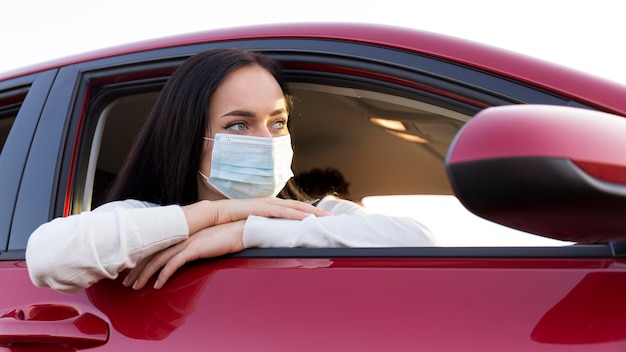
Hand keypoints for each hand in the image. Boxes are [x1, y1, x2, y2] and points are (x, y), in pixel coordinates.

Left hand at [124, 220, 244, 289]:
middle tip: (126, 282)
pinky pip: (174, 264)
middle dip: (137, 269)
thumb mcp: (206, 242)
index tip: (133, 271)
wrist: (242, 229)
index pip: (157, 248)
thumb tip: (186, 258)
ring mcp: (187, 242)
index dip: (143, 260)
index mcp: (182, 234)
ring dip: (144, 275)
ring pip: (159, 260)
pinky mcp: (195, 249)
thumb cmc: (228, 236)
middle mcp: (181, 237)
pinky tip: (157, 285)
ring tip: (135, 287)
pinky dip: (163, 275)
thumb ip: (194, 248)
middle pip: (153, 254)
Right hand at [183, 198, 329, 233]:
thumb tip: (273, 240)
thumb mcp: (251, 227)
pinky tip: (307, 219)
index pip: (293, 209)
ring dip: (310, 212)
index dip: (309, 213)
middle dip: (316, 211)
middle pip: (298, 206)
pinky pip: (281, 211)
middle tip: (332, 218)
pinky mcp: (259, 208)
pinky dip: (295, 214)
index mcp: (269, 207)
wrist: (211, 215)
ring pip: (293, 207)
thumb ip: (263, 230)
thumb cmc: (230, 222)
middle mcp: (270, 203)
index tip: (323, 219)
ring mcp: (265, 203)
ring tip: (325, 218)